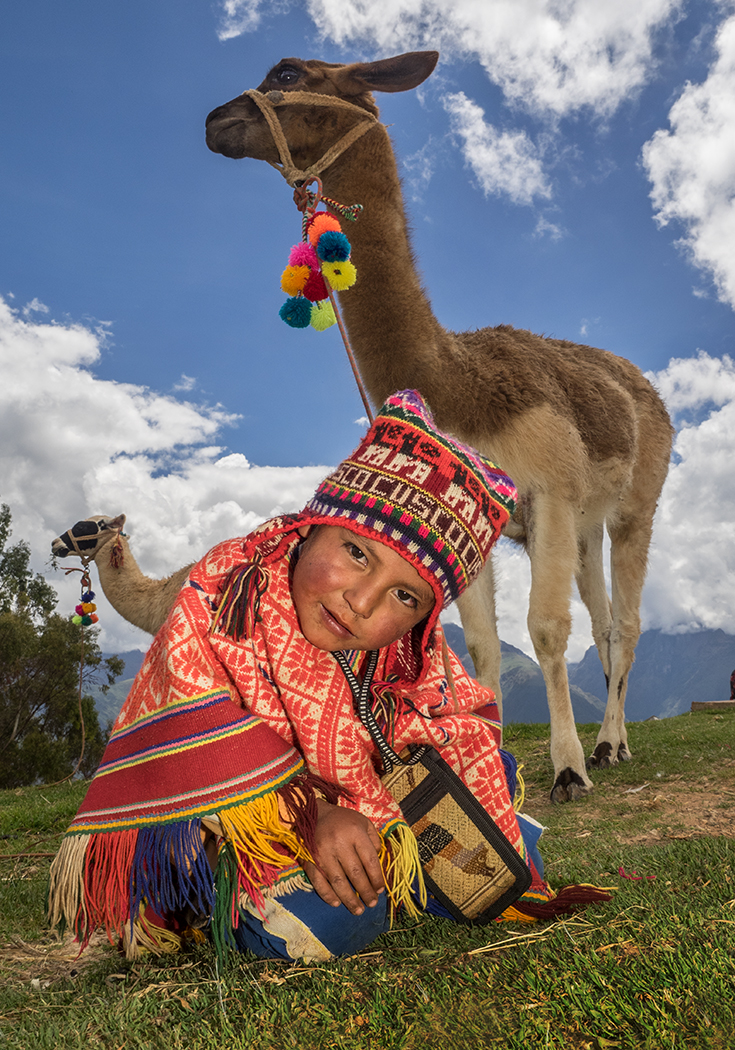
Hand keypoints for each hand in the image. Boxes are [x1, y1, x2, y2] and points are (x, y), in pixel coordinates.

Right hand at [302, 800, 384, 915]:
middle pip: (355, 874)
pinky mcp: (309, 859)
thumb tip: (378, 862)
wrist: (311, 812)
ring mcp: (322, 852)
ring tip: (358, 910)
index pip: (369, 860)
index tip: (380, 890)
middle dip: (365, 892)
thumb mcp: (362, 821)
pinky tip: (337, 903)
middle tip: (372, 904)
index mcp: (355, 832)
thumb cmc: (341, 819)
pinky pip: (318, 881)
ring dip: (349, 899)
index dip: (376, 878)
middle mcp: (339, 842)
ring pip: (338, 881)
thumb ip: (373, 839)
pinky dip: (327, 894)